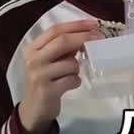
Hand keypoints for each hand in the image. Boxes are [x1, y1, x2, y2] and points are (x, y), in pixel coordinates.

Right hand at [18, 19, 102, 133]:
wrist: (33, 109)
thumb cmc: (45, 80)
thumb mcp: (49, 61)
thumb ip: (62, 48)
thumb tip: (88, 33)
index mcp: (32, 48)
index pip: (55, 30)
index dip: (76, 25)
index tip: (94, 23)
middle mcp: (32, 60)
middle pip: (62, 41)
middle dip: (84, 38)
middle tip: (100, 38)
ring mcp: (38, 75)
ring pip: (71, 63)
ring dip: (77, 68)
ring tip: (70, 74)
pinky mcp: (46, 91)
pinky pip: (72, 80)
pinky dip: (76, 81)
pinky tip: (69, 85)